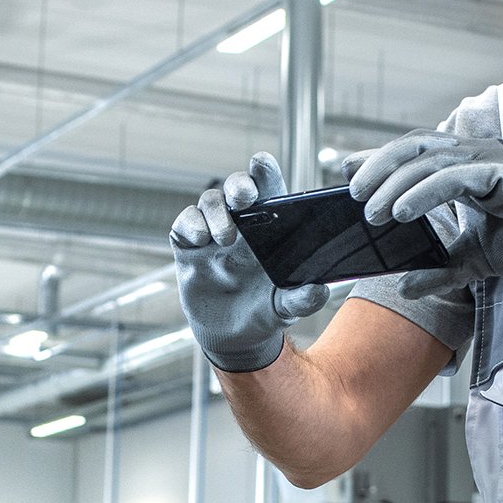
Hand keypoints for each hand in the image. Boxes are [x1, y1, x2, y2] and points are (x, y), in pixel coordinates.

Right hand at [170, 153, 330, 372]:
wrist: (233, 338)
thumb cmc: (265, 311)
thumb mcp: (286, 308)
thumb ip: (302, 299)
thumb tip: (319, 290)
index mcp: (268, 229)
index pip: (267, 190)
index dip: (263, 171)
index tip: (261, 163)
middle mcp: (240, 225)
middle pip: (235, 187)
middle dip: (238, 184)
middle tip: (244, 198)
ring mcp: (212, 234)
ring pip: (209, 201)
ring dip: (216, 211)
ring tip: (225, 238)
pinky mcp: (188, 249)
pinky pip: (183, 223)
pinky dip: (190, 224)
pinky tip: (200, 240)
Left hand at [345, 131, 502, 293]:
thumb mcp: (481, 259)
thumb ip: (442, 268)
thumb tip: (402, 286)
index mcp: (468, 168)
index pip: (414, 155)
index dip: (378, 161)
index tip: (344, 173)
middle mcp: (478, 156)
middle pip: (414, 148)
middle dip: (377, 168)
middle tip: (349, 195)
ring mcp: (495, 161)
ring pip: (430, 159)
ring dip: (395, 182)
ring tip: (370, 210)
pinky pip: (458, 177)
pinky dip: (425, 191)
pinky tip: (402, 211)